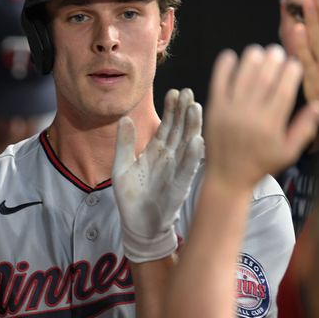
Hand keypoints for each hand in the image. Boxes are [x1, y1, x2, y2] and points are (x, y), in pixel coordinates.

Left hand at [112, 88, 203, 261]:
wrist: (136, 226)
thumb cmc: (131, 197)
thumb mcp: (121, 166)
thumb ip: (124, 143)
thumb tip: (124, 118)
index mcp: (156, 152)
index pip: (166, 126)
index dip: (171, 110)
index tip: (175, 91)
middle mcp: (169, 159)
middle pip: (180, 131)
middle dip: (184, 112)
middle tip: (189, 92)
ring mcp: (176, 172)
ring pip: (186, 146)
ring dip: (192, 128)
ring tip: (196, 109)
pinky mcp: (178, 188)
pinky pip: (186, 170)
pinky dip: (192, 156)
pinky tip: (197, 141)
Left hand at [205, 45, 318, 189]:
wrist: (227, 176)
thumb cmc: (260, 164)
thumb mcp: (288, 152)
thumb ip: (304, 128)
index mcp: (271, 124)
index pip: (284, 91)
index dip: (290, 73)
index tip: (294, 63)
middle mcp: (251, 115)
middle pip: (264, 79)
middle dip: (272, 61)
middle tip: (276, 50)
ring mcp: (230, 111)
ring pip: (242, 78)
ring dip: (250, 60)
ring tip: (257, 50)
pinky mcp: (213, 110)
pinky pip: (218, 83)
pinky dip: (223, 68)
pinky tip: (229, 55)